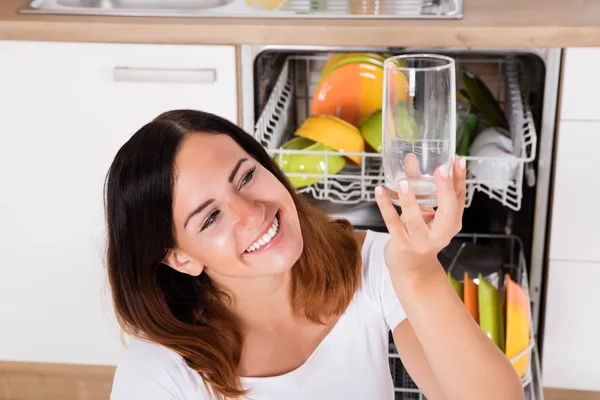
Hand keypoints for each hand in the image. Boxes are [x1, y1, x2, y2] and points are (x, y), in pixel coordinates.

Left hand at [374, 157, 466, 278]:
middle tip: (440, 169)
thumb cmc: (420, 234)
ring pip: (416, 220)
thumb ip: (418, 184)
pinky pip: (393, 224)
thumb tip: (410, 157)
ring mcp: (420, 241)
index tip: (457, 161)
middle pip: (448, 211)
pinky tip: (379, 192)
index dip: (460, 179)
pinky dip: (385, 207)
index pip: (459, 198)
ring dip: (410, 201)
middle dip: (445, 189)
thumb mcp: (424, 210)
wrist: (412, 268)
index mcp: (451, 222)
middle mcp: (440, 233)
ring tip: (404, 182)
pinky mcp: (402, 245)